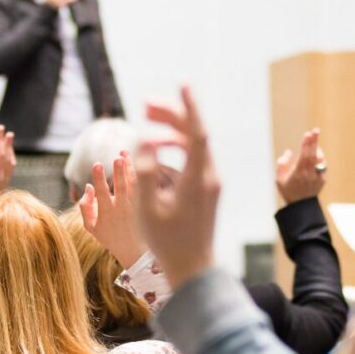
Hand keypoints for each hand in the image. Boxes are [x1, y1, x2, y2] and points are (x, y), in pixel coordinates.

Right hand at [79, 151, 146, 267]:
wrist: (135, 252)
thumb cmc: (110, 237)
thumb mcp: (91, 227)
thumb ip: (85, 207)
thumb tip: (88, 186)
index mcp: (107, 213)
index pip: (102, 193)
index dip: (99, 178)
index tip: (97, 164)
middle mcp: (122, 209)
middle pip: (121, 186)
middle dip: (119, 171)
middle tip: (118, 157)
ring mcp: (136, 207)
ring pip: (133, 184)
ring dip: (129, 167)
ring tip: (123, 153)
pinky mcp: (146, 206)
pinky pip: (143, 186)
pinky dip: (139, 173)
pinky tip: (134, 161)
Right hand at [134, 86, 219, 287]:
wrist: (194, 268)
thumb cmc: (168, 243)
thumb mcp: (148, 209)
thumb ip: (146, 173)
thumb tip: (147, 142)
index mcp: (198, 179)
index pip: (198, 134)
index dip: (189, 108)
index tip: (182, 85)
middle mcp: (209, 177)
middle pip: (194, 134)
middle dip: (171, 115)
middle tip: (144, 104)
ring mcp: (210, 183)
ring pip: (194, 145)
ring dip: (172, 130)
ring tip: (146, 120)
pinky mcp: (207, 189)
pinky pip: (194, 157)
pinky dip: (177, 146)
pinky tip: (157, 147)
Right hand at [275, 128, 325, 203]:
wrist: (300, 207)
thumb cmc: (288, 191)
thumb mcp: (279, 179)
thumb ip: (282, 164)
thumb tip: (289, 152)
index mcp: (298, 172)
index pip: (304, 155)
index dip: (306, 143)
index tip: (307, 134)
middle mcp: (309, 174)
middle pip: (313, 154)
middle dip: (314, 141)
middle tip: (315, 130)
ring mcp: (317, 177)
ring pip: (320, 159)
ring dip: (317, 149)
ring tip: (314, 141)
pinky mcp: (322, 180)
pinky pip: (322, 166)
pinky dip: (320, 158)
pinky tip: (317, 153)